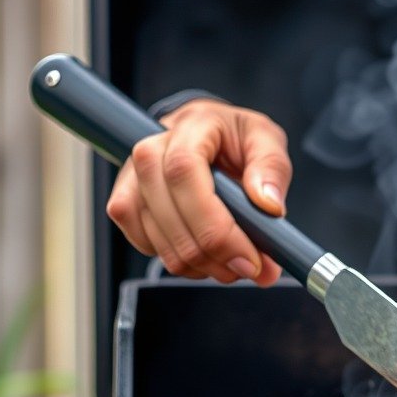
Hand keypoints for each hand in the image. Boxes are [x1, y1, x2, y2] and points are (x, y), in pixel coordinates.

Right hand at [106, 100, 291, 285]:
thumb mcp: (267, 141)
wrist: (210, 135)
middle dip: (213, 255)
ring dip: (200, 264)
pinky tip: (207, 256)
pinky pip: (144, 245)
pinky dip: (180, 261)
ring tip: (235, 264)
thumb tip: (269, 205)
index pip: (183, 174)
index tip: (248, 257)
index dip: (215, 226)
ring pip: (156, 238)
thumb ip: (272, 169)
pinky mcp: (124, 203)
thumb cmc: (238, 138)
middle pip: (168, 213)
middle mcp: (151, 149)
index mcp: (190, 126)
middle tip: (253, 269)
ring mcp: (131, 179)